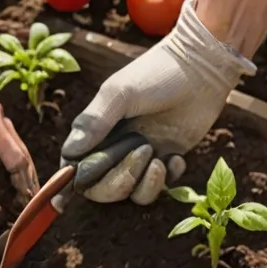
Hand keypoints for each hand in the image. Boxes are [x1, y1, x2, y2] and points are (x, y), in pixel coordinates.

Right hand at [61, 0, 255, 204]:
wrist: (202, 68)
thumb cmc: (156, 74)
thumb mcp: (119, 93)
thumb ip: (94, 122)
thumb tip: (69, 154)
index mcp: (97, 131)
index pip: (76, 167)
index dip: (70, 184)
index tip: (64, 200)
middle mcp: (116, 147)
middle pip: (104, 188)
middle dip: (119, 181)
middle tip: (143, 154)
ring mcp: (141, 156)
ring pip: (132, 193)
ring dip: (146, 183)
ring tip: (159, 158)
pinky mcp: (166, 160)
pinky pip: (160, 187)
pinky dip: (168, 177)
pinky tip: (177, 157)